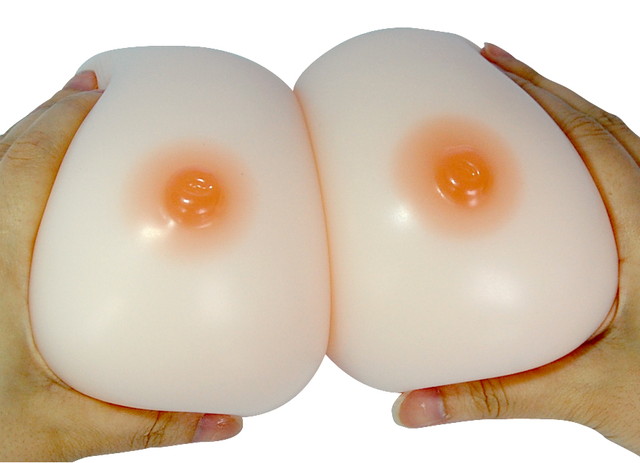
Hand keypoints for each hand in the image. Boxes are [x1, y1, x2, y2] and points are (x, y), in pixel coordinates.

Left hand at [0, 72, 241, 460]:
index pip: (24, 166)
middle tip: (96, 98)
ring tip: (74, 137)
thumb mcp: (58, 433)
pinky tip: (42, 202)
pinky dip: (13, 180)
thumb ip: (147, 423)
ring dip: (29, 147)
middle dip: (51, 120)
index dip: (62, 118)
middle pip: (2, 155)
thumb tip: (221, 421)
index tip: (98, 89)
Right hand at [392, 42, 639, 454]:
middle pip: (606, 130)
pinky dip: (582, 168)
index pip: (594, 139)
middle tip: (488, 71)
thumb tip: (413, 407)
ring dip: (567, 124)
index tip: (488, 64)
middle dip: (546, 93)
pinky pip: (620, 191)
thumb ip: (496, 397)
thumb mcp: (590, 395)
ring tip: (514, 114)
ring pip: (619, 155)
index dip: (540, 94)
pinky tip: (550, 188)